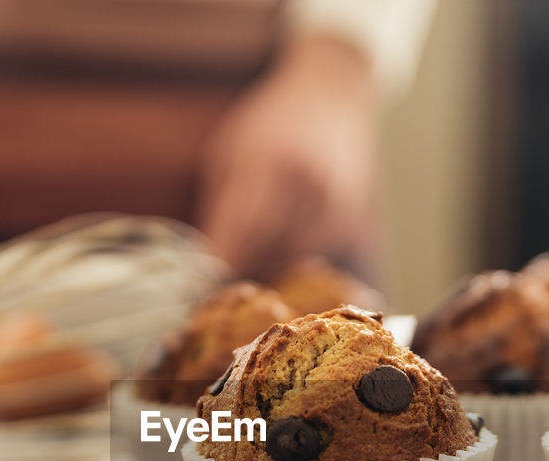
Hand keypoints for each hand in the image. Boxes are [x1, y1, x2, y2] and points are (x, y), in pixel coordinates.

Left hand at [197, 35, 376, 279]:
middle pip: (266, 248)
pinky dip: (293, 250)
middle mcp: (306, 184)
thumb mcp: (232, 148)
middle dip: (240, 263)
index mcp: (269, 161)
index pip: (242, 227)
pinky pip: (312, 252)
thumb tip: (207, 256)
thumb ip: (220, 202)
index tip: (200, 276)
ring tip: (253, 243)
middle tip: (221, 268)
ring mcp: (333, 203)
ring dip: (266, 260)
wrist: (333, 97)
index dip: (221, 257)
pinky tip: (287, 226)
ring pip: (290, 257)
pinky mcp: (348, 219)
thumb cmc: (271, 123)